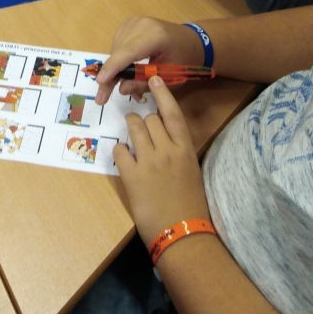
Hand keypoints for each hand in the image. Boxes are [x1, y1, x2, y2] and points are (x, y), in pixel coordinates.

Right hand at [94, 16, 207, 104]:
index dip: (113, 67)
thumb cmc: (185, 59)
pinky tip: (121, 73)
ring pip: (115, 50)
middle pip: (118, 52)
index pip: (128, 52)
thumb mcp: (170, 76)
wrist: (192, 40)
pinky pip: (117, 45)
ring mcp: (133, 22)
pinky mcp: (129, 24)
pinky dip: (118, 60)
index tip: (100, 82)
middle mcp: (140, 24)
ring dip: (113, 70)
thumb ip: (145, 83)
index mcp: (155, 35)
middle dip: (109, 76)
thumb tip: (121, 90)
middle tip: (102, 98)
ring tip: (115, 88)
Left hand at [115, 78, 210, 244]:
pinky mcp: (131, 175)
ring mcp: (149, 161)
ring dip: (130, 129)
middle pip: (150, 119)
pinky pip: (120, 150)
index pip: (173, 114)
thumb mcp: (192, 173)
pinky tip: (125, 160)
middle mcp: (168, 151)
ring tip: (131, 139)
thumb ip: (179, 153)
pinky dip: (120, 152)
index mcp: (186, 150)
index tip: (154, 79)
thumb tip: (166, 139)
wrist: (183, 234)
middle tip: (142, 131)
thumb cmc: (191, 206)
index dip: (163, 94)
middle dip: (144, 122)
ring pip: (134, 128)